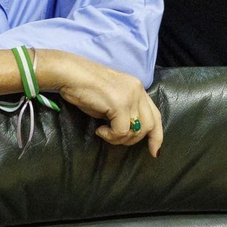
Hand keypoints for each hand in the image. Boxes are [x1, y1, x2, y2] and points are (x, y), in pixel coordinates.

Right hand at [40, 51, 162, 155]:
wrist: (69, 74)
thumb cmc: (84, 87)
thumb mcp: (110, 100)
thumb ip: (123, 112)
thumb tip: (128, 131)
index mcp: (137, 88)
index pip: (156, 115)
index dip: (157, 136)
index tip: (155, 152)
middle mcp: (138, 90)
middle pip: (150, 125)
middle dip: (134, 140)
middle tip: (115, 139)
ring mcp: (130, 96)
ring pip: (137, 131)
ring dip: (120, 139)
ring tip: (104, 132)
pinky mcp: (120, 103)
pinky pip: (122, 131)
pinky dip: (110, 136)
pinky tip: (99, 130)